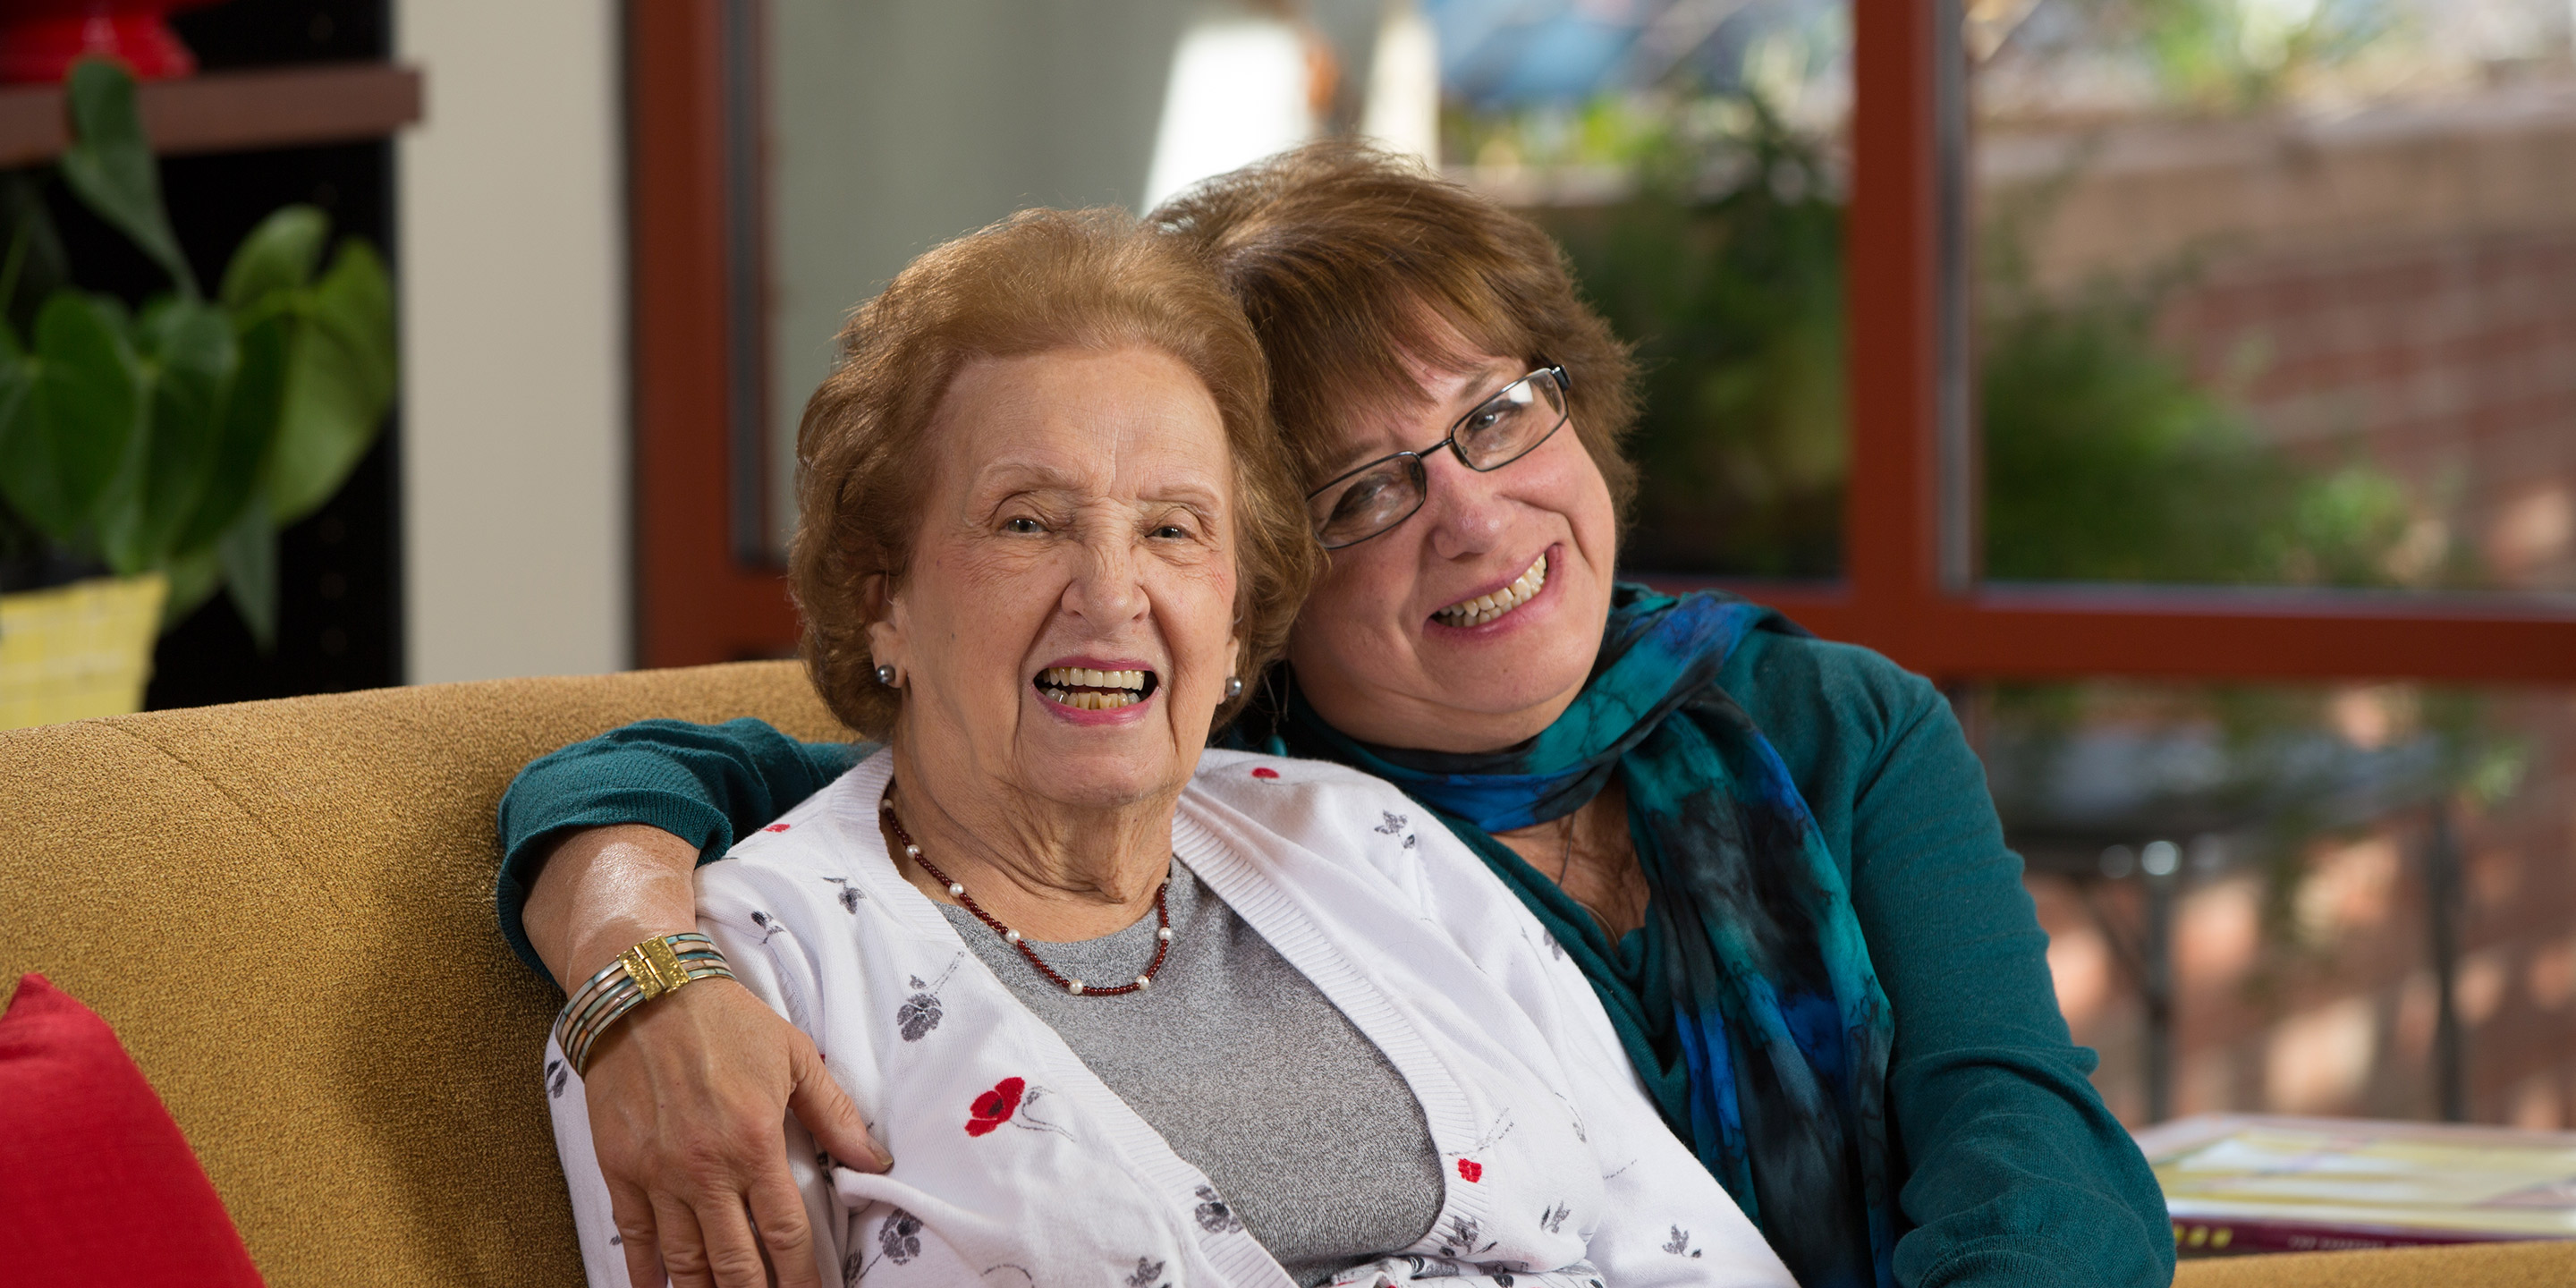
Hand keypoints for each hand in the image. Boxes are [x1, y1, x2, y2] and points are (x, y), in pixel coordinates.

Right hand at [522, 825, 890, 1286]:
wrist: (642, 991)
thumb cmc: (724, 1020)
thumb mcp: (794, 1056)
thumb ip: (835, 1114)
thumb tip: (874, 1161)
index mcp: (755, 1142)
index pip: (785, 1231)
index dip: (801, 1275)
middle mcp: (705, 1169)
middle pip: (735, 1262)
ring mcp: (658, 1174)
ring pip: (685, 1261)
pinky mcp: (620, 1169)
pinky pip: (635, 1237)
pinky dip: (646, 1274)